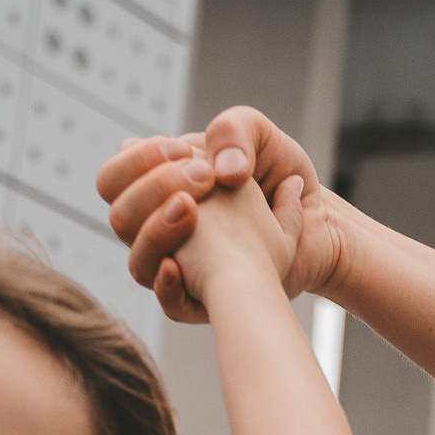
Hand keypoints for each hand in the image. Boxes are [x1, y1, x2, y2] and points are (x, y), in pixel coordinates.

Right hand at [97, 107, 348, 323]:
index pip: (114, 178)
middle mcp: (163, 228)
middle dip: (153, 189)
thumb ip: (233, 131)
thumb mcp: (260, 136)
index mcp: (163, 186)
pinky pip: (168, 302)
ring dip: (157, 231)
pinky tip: (177, 265)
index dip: (137, 163)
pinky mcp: (206, 299)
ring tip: (192, 208)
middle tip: (203, 178)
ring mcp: (182, 265)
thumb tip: (214, 170)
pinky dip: (167, 284)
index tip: (182, 152)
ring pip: (138, 262)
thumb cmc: (283, 177)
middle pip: (120, 216)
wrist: (321, 223)